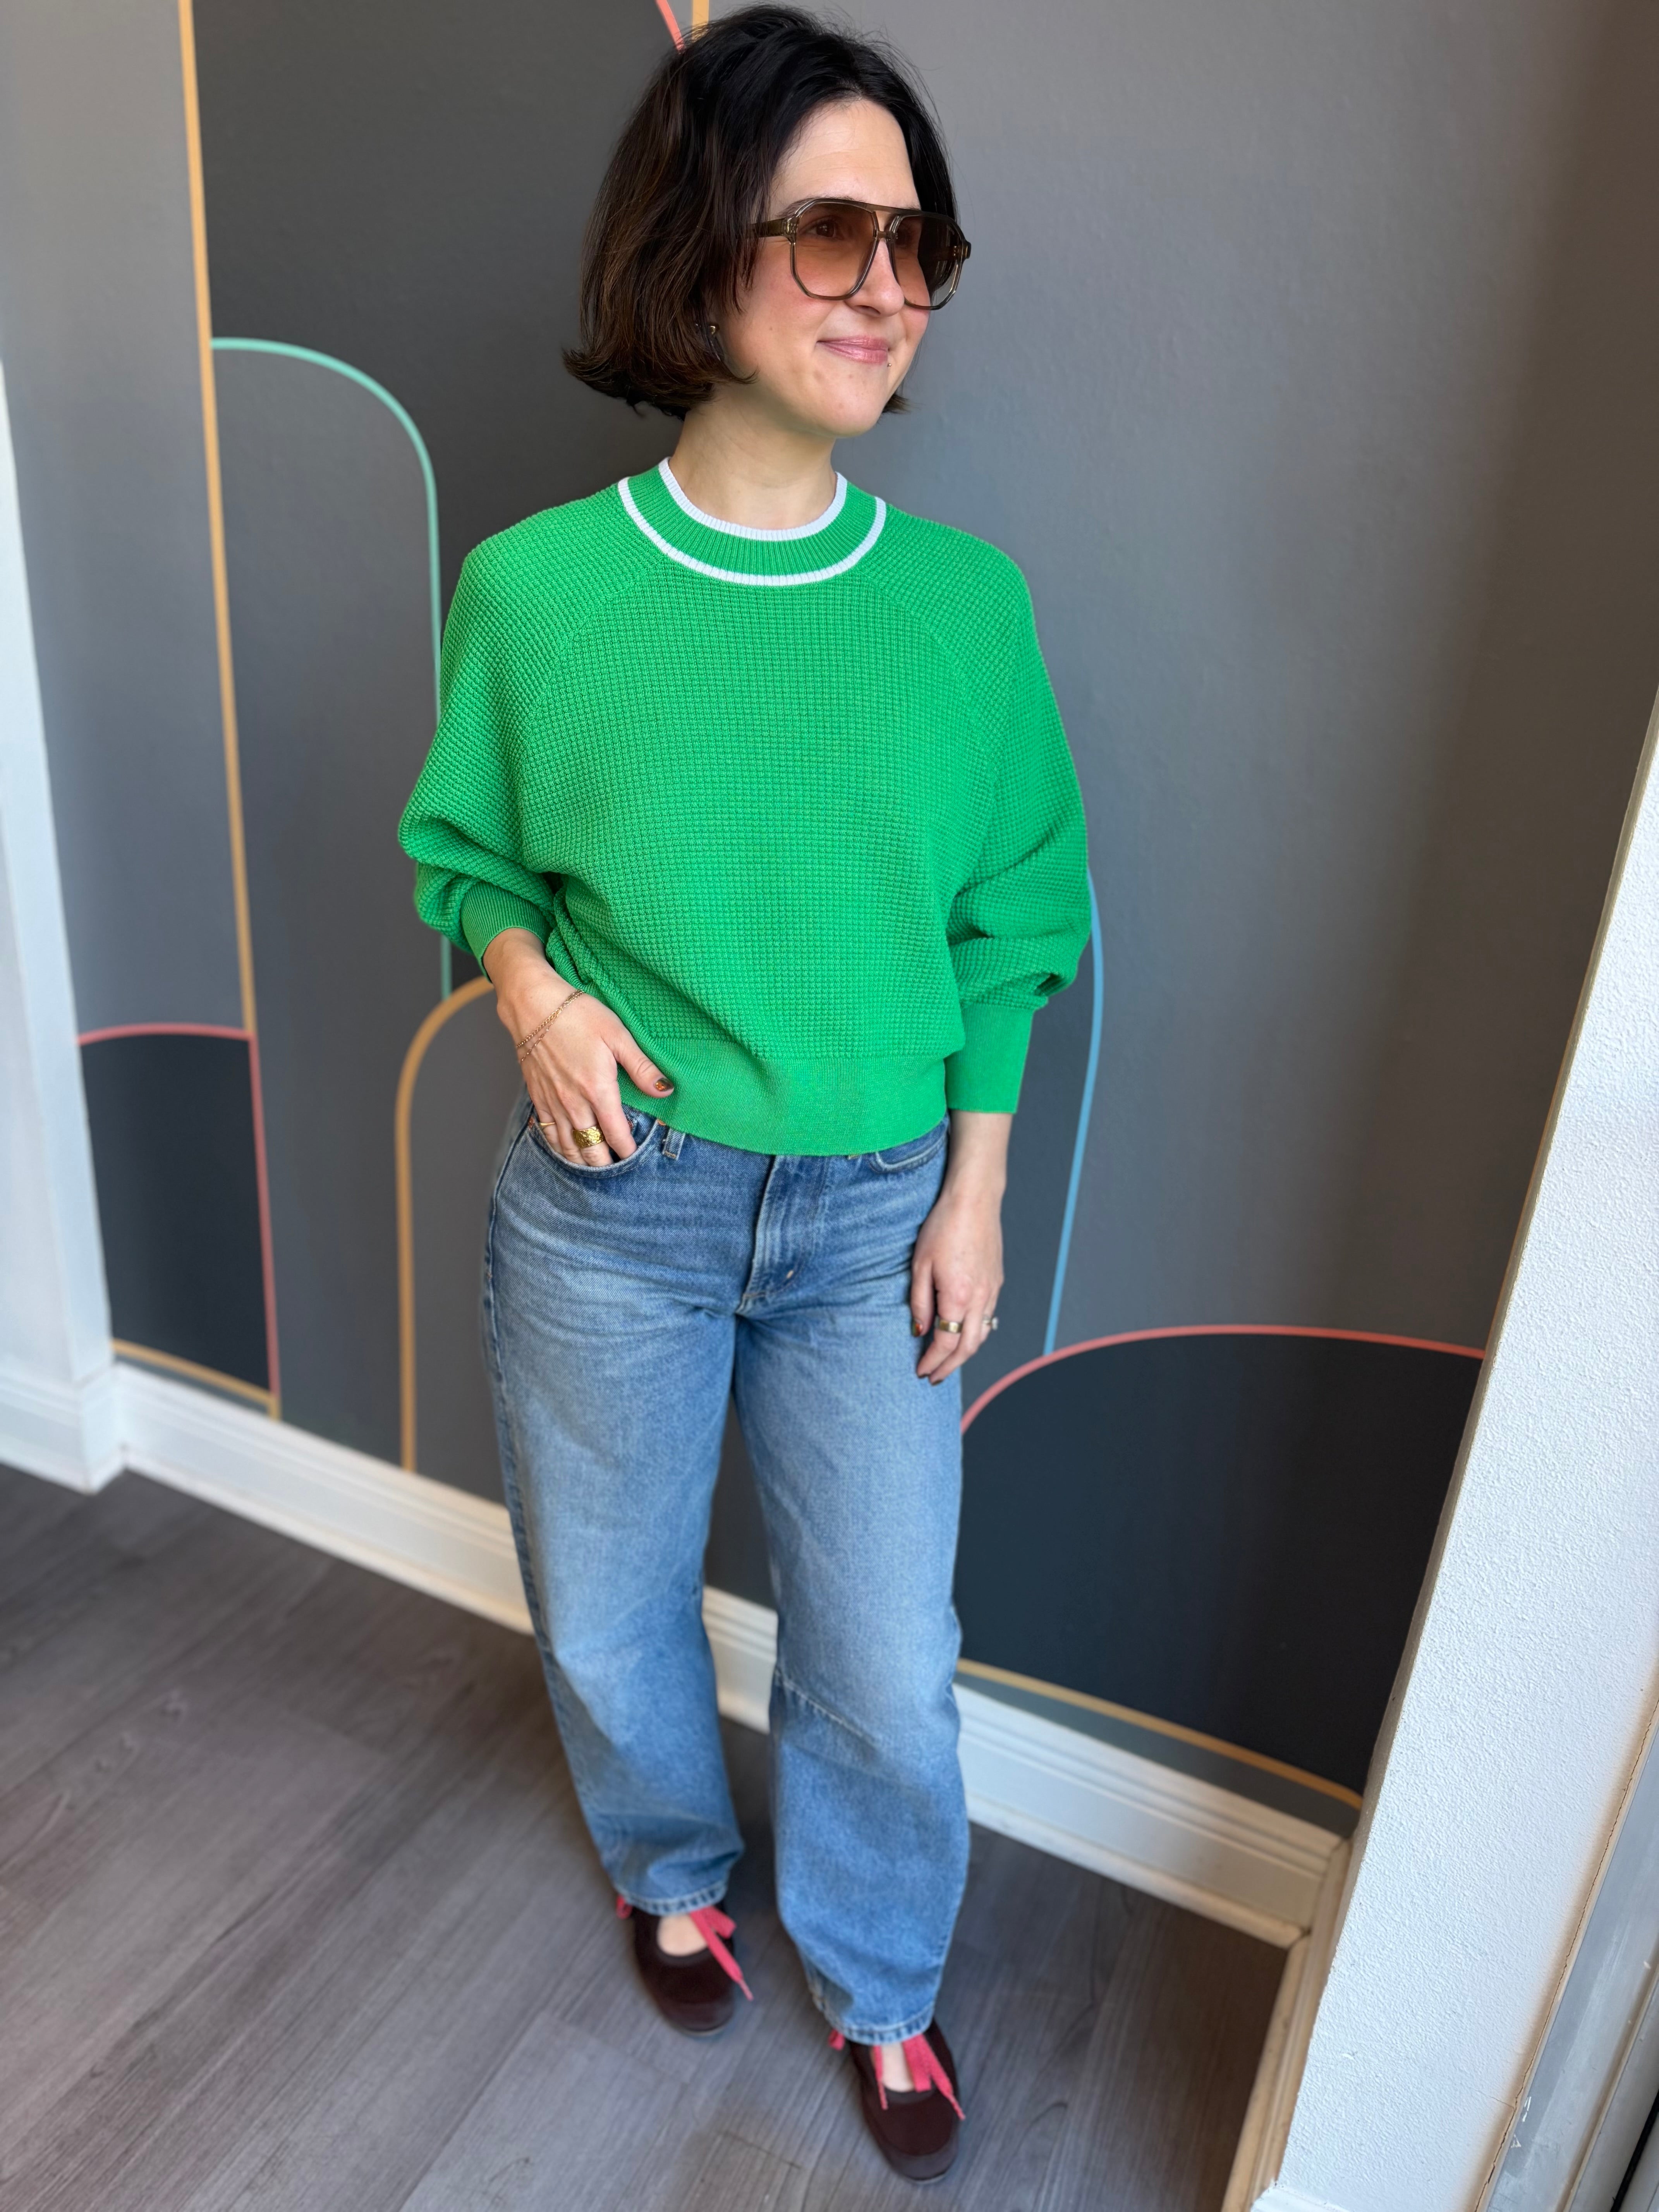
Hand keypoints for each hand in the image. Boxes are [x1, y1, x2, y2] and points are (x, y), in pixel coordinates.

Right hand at [482, 928, 672, 1163]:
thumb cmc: (578, 1014)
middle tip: (618, 1172)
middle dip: (605, 1165)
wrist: (533, 1005)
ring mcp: (552, 1103)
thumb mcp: (618, 1035)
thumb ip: (642, 1067)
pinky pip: (547, 1134)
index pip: (617, 1134)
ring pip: (567, 1147)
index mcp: (597, 1090)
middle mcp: (573, 1103)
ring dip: (582, 1162)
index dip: (628, 1151)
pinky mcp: (537, 1097)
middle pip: (591, 1150)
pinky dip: (559, 1148)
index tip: (637, 1158)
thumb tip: (665, 1089)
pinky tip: (567, 1152)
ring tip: (596, 1169)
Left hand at [911, 1111, 1010, 1384]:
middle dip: (950, 1367)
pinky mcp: (997, 1281)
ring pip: (982, 1334)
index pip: (946, 1343)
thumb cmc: (943, 1226)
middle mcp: (980, 1298)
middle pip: (968, 1347)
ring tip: (948, 1361)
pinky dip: (976, 1333)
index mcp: (958, 1297)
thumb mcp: (920, 1264)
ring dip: (965, 1353)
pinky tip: (965, 1333)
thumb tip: (921, 1330)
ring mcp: (992, 1290)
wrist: (974, 1199)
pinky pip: (989, 1317)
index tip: (921, 1371)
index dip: (932, 1362)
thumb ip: (920, 1302)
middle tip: (934, 1377)